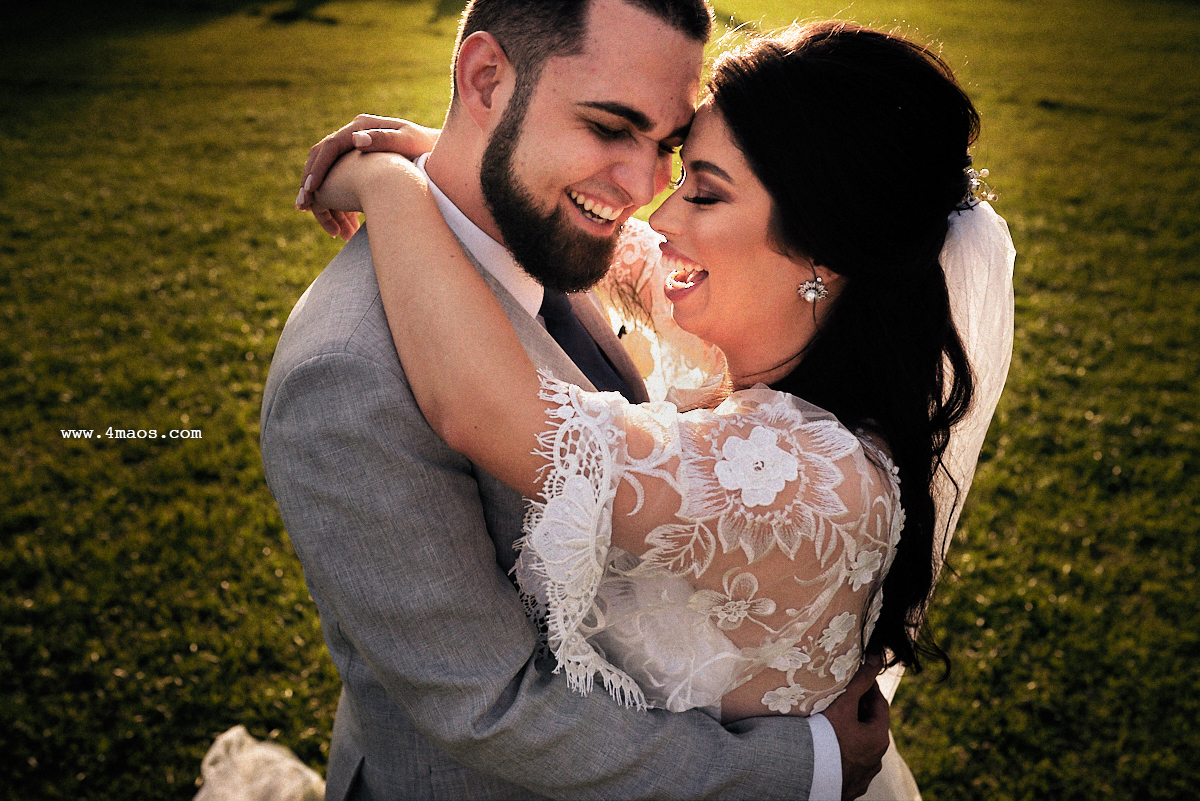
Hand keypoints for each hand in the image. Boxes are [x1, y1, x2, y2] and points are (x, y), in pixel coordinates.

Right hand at [296, 114, 439, 237]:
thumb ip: (384, 140)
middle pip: (321, 160)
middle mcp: (353, 135)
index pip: (329, 148)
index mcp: (360, 127)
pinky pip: (340, 183)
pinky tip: (341, 224)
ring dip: (323, 199)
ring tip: (326, 224)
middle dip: (310, 185)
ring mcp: (354, 150)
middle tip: (302, 207)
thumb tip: (357, 140)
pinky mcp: (359, 165)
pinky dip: (337, 203)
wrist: (438, 153)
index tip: (311, 192)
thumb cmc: (427, 149)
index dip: (317, 170)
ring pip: (329, 174)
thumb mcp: (409, 143)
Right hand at [822, 654, 889, 799]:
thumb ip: (860, 681)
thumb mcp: (843, 706)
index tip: (856, 676)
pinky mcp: (846, 786)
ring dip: (847, 732)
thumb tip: (875, 657)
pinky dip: (838, 751)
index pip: (879, 704)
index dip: (868, 687)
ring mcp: (861, 775)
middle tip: (838, 695)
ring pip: (857, 745)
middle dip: (856, 709)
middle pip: (868, 725)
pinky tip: (823, 745)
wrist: (806, 778)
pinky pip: (845, 762)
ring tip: (827, 720)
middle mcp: (875, 759)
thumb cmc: (826, 740)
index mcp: (878, 739)